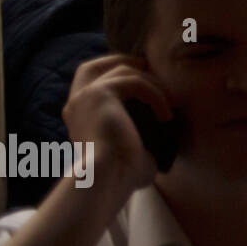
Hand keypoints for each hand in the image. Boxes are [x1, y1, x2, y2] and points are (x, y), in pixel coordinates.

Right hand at [61, 54, 173, 195]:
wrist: (108, 181)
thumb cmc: (121, 176)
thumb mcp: (129, 149)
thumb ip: (137, 134)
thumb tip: (161, 133)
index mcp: (79, 115)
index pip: (91, 80)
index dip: (118, 74)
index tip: (149, 84)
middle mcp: (76, 103)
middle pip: (96, 65)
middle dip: (126, 64)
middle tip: (156, 79)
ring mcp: (84, 96)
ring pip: (124, 71)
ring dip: (152, 84)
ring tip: (170, 105)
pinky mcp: (98, 94)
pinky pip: (135, 82)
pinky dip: (155, 95)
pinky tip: (166, 116)